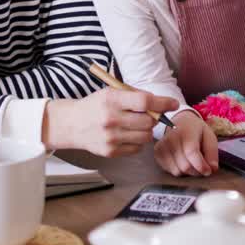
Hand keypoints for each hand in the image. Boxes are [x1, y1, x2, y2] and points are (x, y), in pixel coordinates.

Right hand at [43, 88, 178, 156]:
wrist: (72, 124)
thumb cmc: (95, 105)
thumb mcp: (111, 92)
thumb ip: (135, 96)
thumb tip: (161, 104)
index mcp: (111, 100)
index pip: (144, 101)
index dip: (163, 103)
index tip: (173, 104)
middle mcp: (110, 119)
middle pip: (148, 121)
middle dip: (154, 117)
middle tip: (149, 114)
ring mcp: (110, 138)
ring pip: (146, 137)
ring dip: (146, 130)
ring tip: (136, 124)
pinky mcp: (110, 152)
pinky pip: (137, 148)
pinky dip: (137, 141)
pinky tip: (127, 134)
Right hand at [154, 111, 218, 176]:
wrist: (181, 123)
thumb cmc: (196, 131)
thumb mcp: (209, 136)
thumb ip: (212, 152)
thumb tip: (212, 169)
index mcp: (186, 131)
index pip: (191, 153)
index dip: (201, 166)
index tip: (208, 171)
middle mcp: (171, 138)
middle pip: (184, 166)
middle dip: (196, 171)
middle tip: (202, 167)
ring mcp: (162, 146)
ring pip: (176, 171)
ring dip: (187, 172)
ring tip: (192, 162)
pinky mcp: (157, 153)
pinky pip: (169, 171)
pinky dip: (178, 170)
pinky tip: (182, 161)